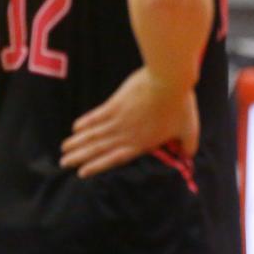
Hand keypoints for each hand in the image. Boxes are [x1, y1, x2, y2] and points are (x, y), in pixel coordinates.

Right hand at [60, 68, 198, 177]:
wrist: (169, 80)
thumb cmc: (181, 104)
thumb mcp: (189, 128)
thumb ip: (188, 145)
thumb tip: (189, 157)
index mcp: (142, 143)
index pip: (115, 159)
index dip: (98, 166)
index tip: (82, 173)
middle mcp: (126, 134)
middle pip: (98, 149)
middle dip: (80, 157)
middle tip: (64, 163)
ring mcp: (119, 119)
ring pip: (94, 134)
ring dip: (78, 143)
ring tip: (64, 150)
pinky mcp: (115, 103)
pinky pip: (96, 116)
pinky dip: (85, 122)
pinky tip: (74, 128)